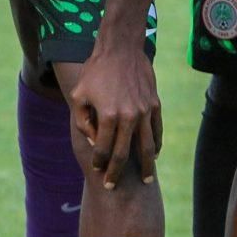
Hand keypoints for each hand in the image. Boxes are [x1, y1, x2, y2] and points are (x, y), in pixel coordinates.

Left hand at [61, 40, 161, 185]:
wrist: (121, 49)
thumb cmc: (95, 72)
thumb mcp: (79, 95)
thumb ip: (82, 121)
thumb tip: (92, 141)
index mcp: (108, 115)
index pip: (102, 148)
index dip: (99, 163)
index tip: (97, 171)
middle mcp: (128, 117)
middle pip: (123, 154)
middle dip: (116, 173)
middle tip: (112, 187)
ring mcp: (144, 112)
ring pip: (147, 147)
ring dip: (146, 167)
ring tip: (146, 181)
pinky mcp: (155, 105)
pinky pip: (157, 131)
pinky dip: (156, 145)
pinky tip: (154, 156)